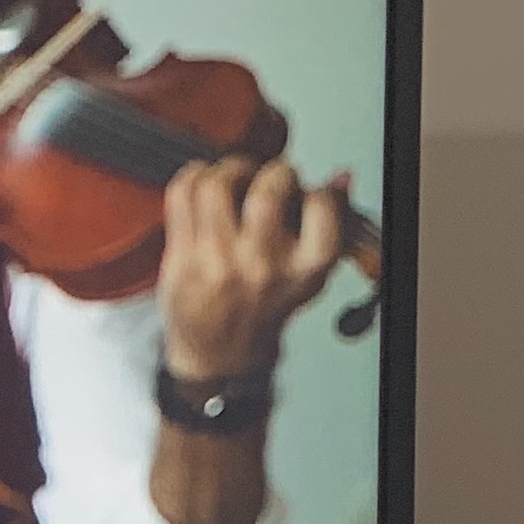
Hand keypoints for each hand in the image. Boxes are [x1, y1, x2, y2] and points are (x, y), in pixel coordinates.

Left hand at [157, 154, 352, 383]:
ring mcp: (218, 261)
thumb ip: (330, 225)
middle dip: (272, 172)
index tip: (307, 194)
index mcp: (303, 270)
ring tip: (235, 181)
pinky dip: (193, 176)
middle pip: (269, 187)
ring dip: (229, 170)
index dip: (317, 190)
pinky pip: (182, 195)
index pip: (323, 204)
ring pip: (219, 184)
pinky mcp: (182, 258)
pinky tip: (204, 185)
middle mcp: (261, 265)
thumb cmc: (263, 308)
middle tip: (267, 183)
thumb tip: (340, 177)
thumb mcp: (310, 275)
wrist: (219, 353)